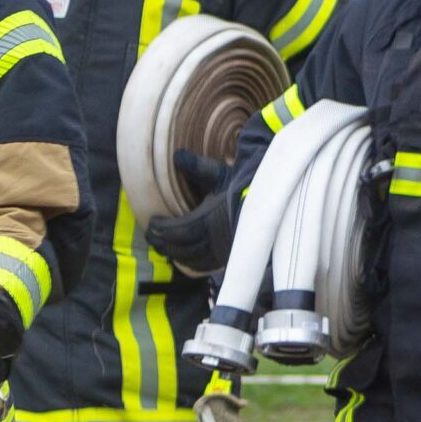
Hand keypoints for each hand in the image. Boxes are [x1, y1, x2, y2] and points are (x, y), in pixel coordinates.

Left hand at [143, 148, 233, 275]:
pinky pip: (205, 266)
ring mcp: (222, 251)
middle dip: (164, 244)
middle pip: (182, 248)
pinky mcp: (228, 257)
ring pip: (192, 260)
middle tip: (150, 237)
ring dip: (175, 254)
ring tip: (162, 247)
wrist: (270, 203)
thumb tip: (177, 155)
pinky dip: (190, 263)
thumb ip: (198, 167)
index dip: (162, 230)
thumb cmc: (244, 188)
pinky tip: (183, 258)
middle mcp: (214, 239)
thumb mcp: (220, 175)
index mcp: (209, 219)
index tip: (151, 223)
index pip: (179, 230)